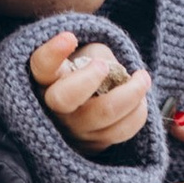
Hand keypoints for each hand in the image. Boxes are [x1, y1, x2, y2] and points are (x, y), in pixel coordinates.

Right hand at [27, 30, 152, 155]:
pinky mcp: (93, 144)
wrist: (92, 100)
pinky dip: (137, 112)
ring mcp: (73, 129)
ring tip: (142, 77)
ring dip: (131, 93)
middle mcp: (53, 107)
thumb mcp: (88, 52)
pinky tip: (141, 100)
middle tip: (105, 66)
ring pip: (103, 113)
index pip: (41, 66)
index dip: (53, 53)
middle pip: (65, 98)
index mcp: (45, 78)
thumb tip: (116, 75)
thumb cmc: (88, 68)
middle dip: (90, 78)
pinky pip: (120, 131)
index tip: (69, 37)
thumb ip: (98, 56)